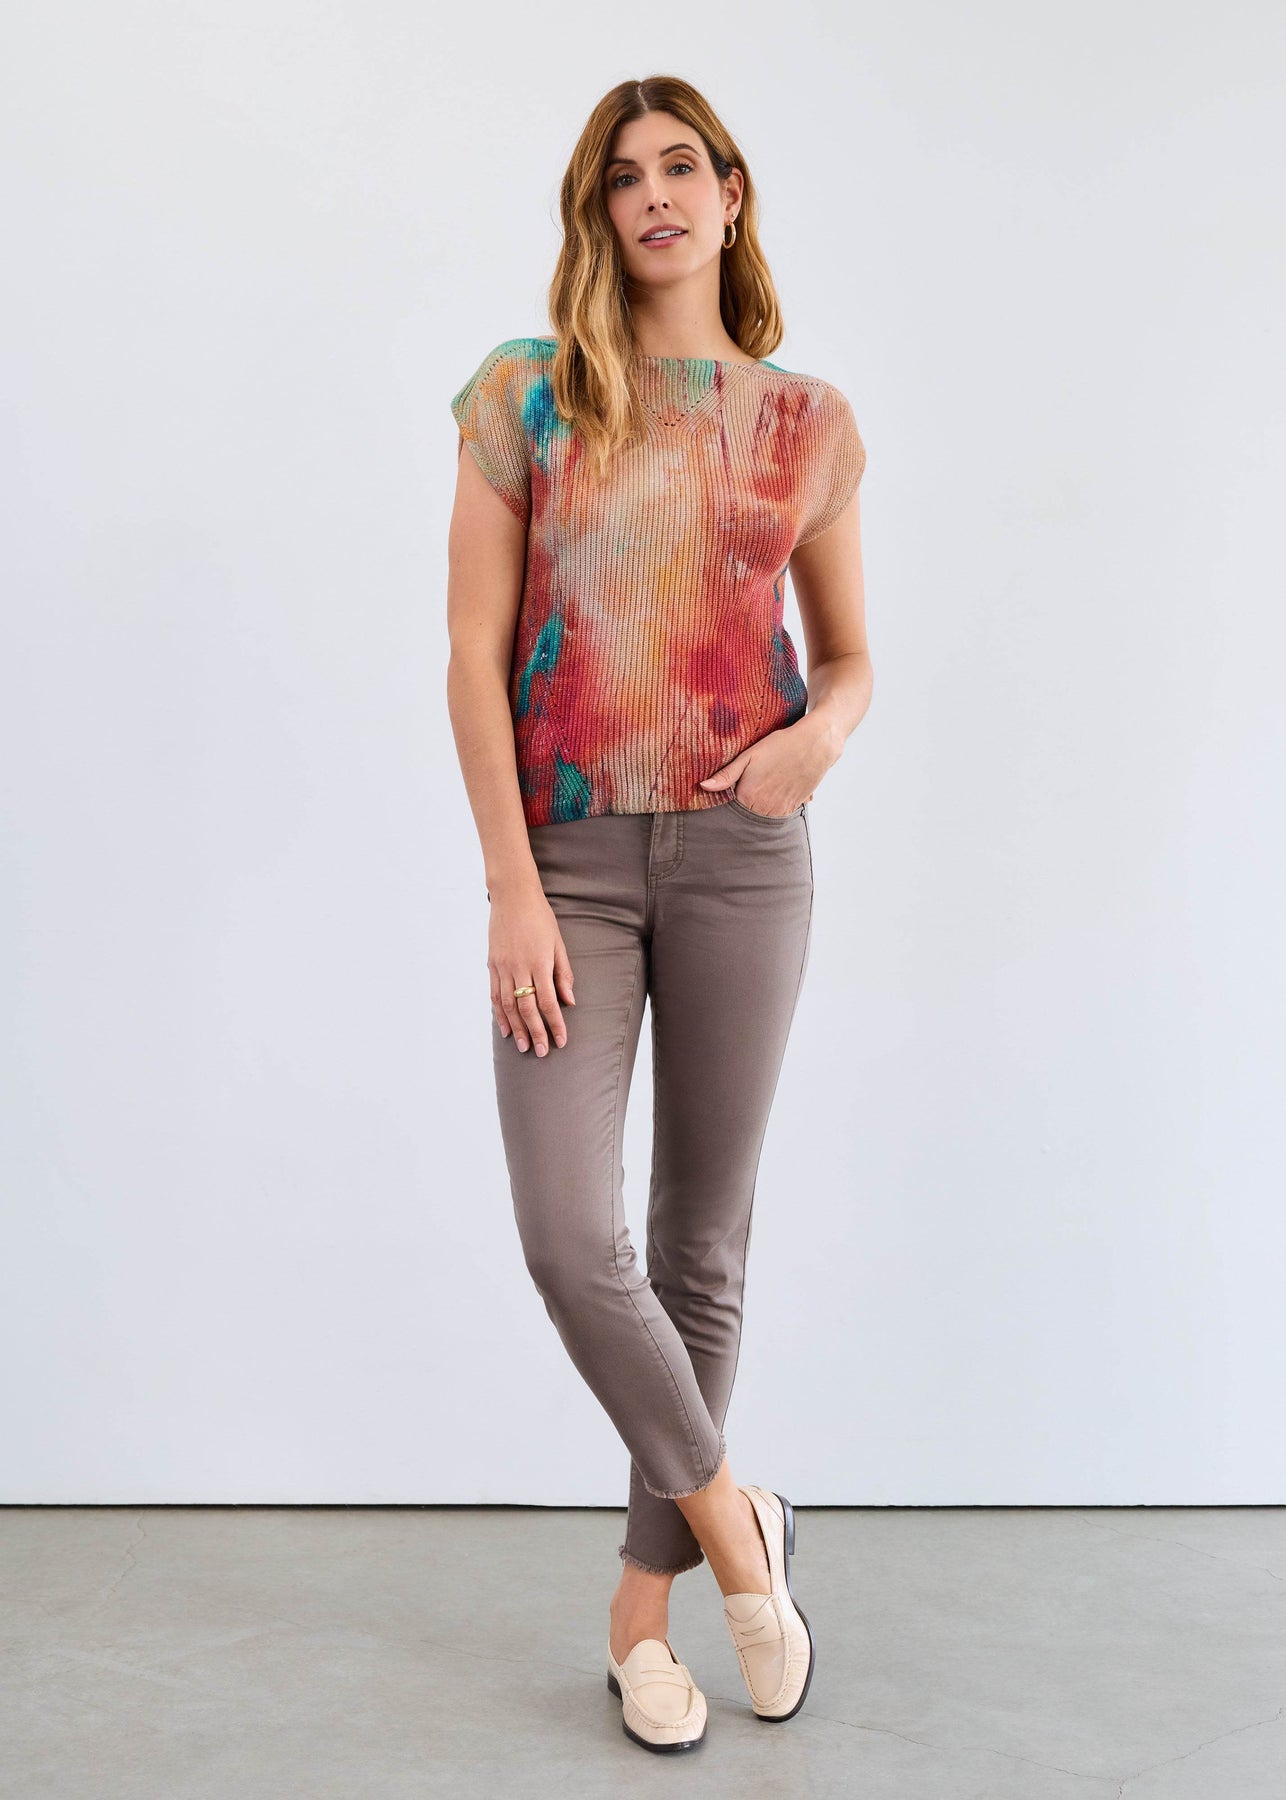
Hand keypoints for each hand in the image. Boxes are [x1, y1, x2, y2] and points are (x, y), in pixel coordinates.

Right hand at [488, 884, 574, 1053]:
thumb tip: (569, 1001)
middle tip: (540, 1052)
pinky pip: (495, 994)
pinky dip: (500, 1014)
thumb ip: (563, 974)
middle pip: (527, 1008)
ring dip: (516, 1028)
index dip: (555, 1023)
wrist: (512, 897)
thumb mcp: (558, 943)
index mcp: (540, 962)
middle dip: (535, 1032)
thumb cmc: (540, 918)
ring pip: (508, 1005)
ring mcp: (503, 967)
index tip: (560, 1041)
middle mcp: (519, 967)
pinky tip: (505, 1027)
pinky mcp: (492, 965)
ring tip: (522, 1046)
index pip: (548, 1001)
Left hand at [698, 720, 831, 814]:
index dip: (726, 800)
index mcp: (749, 796)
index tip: (726, 791)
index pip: (728, 809)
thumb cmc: (781, 746)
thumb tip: (703, 787)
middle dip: (742, 804)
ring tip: (763, 785)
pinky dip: (773, 805)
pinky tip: (775, 787)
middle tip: (749, 784)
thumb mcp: (749, 756)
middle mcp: (765, 808)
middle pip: (745, 814)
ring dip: (758, 806)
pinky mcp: (793, 808)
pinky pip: (777, 813)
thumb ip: (726, 775)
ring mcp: (780, 810)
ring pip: (761, 815)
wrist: (816, 744)